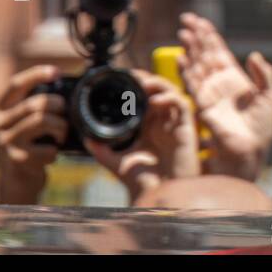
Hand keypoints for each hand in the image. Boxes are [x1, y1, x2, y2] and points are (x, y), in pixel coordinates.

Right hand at [0, 65, 66, 204]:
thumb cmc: (26, 146)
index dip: (36, 74)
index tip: (56, 72)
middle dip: (58, 105)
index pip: (15, 84)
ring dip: (61, 127)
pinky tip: (51, 155)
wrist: (16, 182)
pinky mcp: (16, 160)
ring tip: (61, 135)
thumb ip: (32, 105)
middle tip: (64, 114)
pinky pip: (48, 147)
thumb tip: (61, 83)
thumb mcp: (20, 123)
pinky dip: (56, 151)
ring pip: (43, 121)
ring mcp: (5, 143)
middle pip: (35, 103)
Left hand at [86, 72, 200, 204]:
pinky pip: (182, 105)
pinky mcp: (186, 128)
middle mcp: (162, 121)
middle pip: (159, 90)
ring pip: (171, 92)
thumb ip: (102, 151)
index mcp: (148, 126)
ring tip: (143, 83)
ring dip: (159, 84)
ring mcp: (174, 123)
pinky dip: (169, 98)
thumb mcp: (118, 162)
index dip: (137, 85)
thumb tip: (85, 140)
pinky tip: (155, 101)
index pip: (145, 97)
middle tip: (132, 76)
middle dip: (147, 79)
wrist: (158, 195)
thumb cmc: (143, 181)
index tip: (122, 78)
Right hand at [178, 13, 271, 180]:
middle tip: (186, 20)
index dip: (210, 36)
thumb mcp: (271, 95)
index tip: (201, 21)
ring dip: (190, 49)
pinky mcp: (204, 106)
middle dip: (196, 37)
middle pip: (204, 54)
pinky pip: (192, 85)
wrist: (253, 150)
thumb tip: (254, 54)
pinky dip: (186, 71)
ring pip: (197, 65)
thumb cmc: (263, 127)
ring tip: (184, 33)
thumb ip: (265, 74)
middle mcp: (219, 83)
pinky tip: (182, 58)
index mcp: (235, 78)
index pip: (219, 52)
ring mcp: (210, 93)